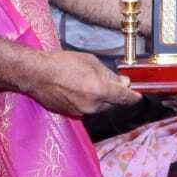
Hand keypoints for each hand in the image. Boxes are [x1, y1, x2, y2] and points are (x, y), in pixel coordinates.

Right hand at [26, 50, 140, 115]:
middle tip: (114, 83)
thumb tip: (123, 82)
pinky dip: (89, 101)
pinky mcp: (73, 115)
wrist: (37, 75)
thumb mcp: (90, 62)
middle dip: (116, 95)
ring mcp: (82, 112)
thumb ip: (109, 75)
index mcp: (100, 91)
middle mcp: (93, 105)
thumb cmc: (62, 64)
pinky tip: (80, 89)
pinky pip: (88, 109)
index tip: (138, 95)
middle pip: (114, 104)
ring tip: (90, 82)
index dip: (134, 97)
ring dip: (102, 98)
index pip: (125, 98)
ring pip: (101, 107)